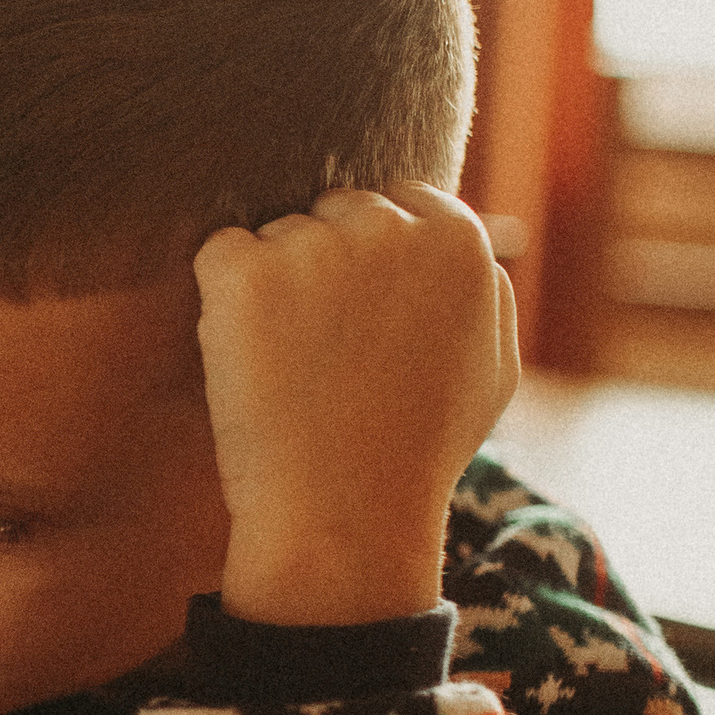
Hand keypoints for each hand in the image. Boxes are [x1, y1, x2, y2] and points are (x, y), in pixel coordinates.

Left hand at [194, 185, 517, 628]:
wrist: (342, 513)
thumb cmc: (418, 450)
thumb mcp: (494, 370)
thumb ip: (488, 292)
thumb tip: (480, 239)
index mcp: (457, 239)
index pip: (400, 202)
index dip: (376, 264)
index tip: (368, 322)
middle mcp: (388, 227)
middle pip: (335, 212)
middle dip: (326, 268)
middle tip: (331, 354)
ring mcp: (313, 246)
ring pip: (278, 237)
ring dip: (276, 287)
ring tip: (297, 369)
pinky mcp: (244, 272)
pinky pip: (220, 255)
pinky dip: (223, 300)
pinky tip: (252, 359)